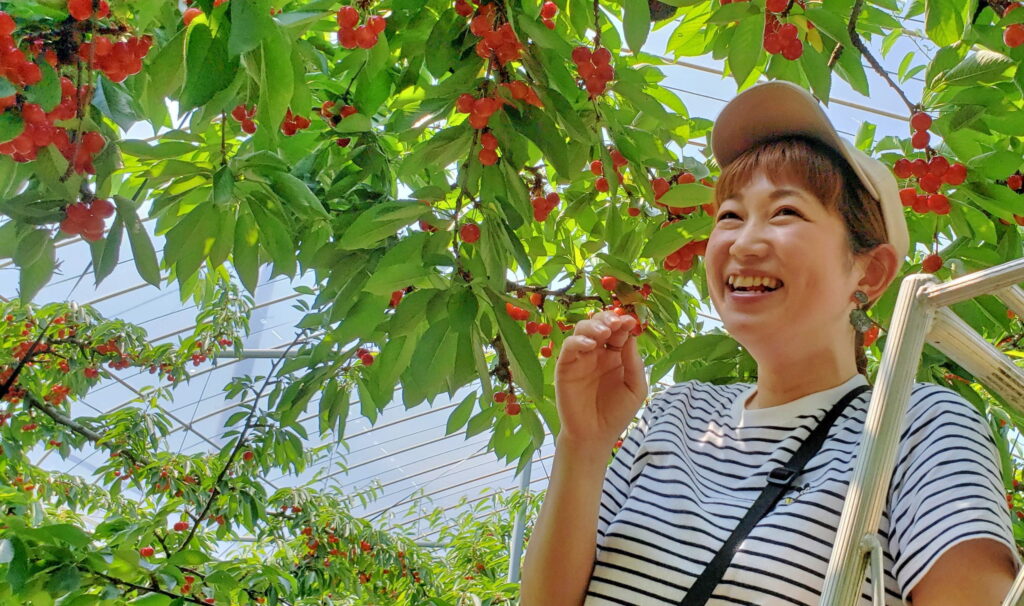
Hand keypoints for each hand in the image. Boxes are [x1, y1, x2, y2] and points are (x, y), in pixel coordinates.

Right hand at [554, 311, 647, 448]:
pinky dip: (577, 341)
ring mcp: (581, 358)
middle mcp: (598, 352)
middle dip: (608, 318)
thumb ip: (634, 363)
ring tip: (604, 331)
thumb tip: (632, 336)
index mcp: (616, 355)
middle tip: (616, 321)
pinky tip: (589, 344)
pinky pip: (569, 347)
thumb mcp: (635, 388)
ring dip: (593, 325)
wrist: (595, 436)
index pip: (619, 332)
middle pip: (600, 324)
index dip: (624, 323)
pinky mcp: (565, 366)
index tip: (630, 321)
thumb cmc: (617, 413)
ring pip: (582, 330)